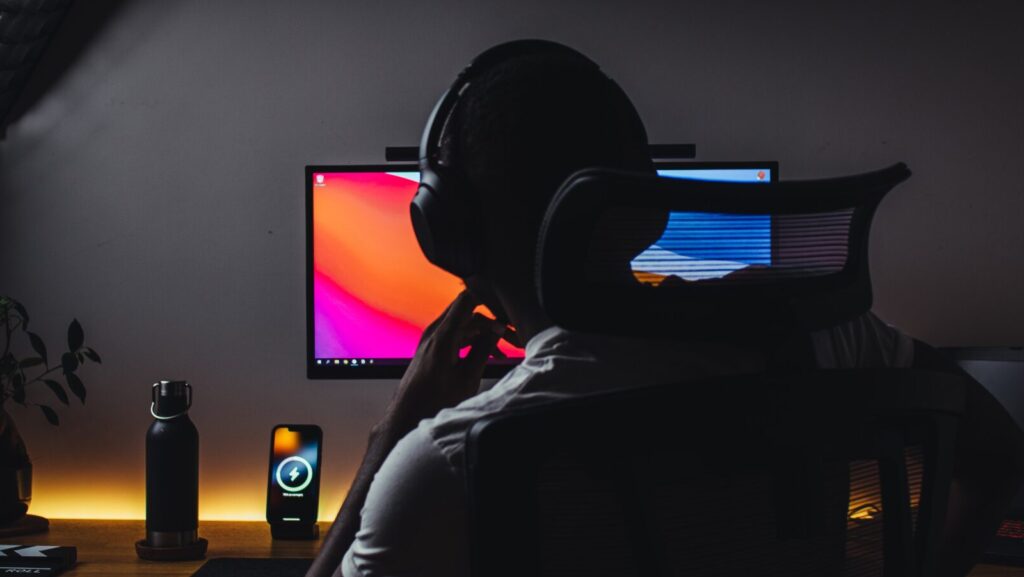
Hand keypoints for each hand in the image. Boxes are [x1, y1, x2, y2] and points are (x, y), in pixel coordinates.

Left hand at [383, 290, 505, 430]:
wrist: (408, 415)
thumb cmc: (433, 401)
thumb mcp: (467, 377)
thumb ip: (484, 349)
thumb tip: (498, 329)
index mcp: (443, 336)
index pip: (468, 299)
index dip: (489, 300)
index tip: (507, 312)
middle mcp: (435, 332)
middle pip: (469, 312)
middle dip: (492, 322)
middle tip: (513, 338)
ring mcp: (432, 339)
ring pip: (464, 325)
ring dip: (484, 334)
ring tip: (504, 352)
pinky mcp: (433, 347)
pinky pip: (456, 335)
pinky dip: (473, 341)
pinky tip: (488, 355)